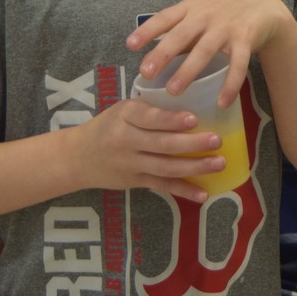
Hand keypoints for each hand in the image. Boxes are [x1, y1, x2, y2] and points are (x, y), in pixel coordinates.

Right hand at [72, 97, 227, 201]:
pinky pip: (162, 186)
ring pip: (165, 167)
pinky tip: (203, 194)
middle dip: (191, 143)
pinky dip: (183, 191)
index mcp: (124, 115)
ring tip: (218, 163)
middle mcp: (125, 140)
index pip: (149, 117)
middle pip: (161, 144)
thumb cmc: (109, 125)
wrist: (77, 156)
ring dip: (194, 167)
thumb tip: (195, 101)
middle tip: (217, 140)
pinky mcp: (135, 182)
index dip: (171, 120)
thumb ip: (151, 108)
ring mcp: (130, 164)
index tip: (194, 119)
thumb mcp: (123, 109)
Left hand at [126, 0, 289, 106]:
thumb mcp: (197, 11)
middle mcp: (206, 16)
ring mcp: (226, 28)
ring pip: (205, 50)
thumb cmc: (221, 11)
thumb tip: (150, 56)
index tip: (130, 45)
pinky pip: (237, 65)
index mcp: (190, 9)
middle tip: (146, 72)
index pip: (165, 17)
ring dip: (189, 70)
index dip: (147, 30)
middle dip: (163, 54)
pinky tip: (221, 102)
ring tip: (174, 90)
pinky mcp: (245, 40)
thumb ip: (177, 30)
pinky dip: (230, 85)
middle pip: (181, 35)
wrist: (262, 3)